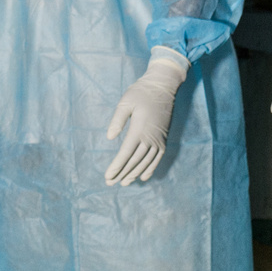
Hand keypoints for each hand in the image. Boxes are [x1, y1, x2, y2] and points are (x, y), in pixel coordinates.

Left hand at [104, 47, 189, 184]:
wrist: (163, 87)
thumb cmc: (140, 93)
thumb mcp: (125, 102)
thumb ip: (117, 120)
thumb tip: (110, 138)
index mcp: (139, 129)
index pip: (126, 153)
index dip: (117, 166)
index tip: (108, 176)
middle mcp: (150, 138)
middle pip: (134, 161)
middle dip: (121, 173)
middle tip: (110, 183)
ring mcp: (159, 140)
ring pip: (145, 162)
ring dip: (134, 174)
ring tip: (123, 183)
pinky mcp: (164, 140)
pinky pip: (157, 159)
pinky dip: (150, 169)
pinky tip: (142, 177)